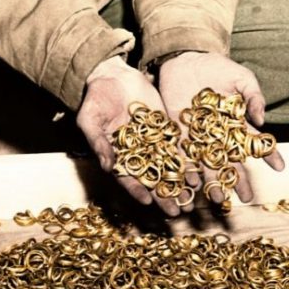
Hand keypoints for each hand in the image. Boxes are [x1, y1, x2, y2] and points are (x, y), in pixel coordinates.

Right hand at [77, 56, 185, 215]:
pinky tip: (198, 175)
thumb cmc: (95, 100)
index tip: (148, 202)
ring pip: (169, 168)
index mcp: (118, 157)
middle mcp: (137, 155)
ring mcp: (153, 143)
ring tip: (192, 198)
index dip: (137, 190)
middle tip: (177, 212)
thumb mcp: (90, 120)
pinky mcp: (166, 130)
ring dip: (180, 185)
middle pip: (152, 180)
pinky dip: (188, 163)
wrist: (112, 76)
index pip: (128, 178)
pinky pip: (178, 149)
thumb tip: (106, 166)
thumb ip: (99, 143)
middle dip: (165, 196)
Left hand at [158, 52, 284, 202]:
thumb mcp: (242, 78)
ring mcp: (199, 137)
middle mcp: (219, 136)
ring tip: (219, 197)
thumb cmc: (217, 68)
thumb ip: (253, 97)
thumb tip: (262, 121)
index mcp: (236, 124)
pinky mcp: (179, 134)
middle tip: (246, 198)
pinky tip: (193, 183)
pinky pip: (184, 155)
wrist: (186, 59)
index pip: (255, 143)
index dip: (268, 155)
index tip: (280, 168)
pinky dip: (188, 169)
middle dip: (239, 180)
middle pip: (231, 162)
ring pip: (208, 165)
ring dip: (213, 182)